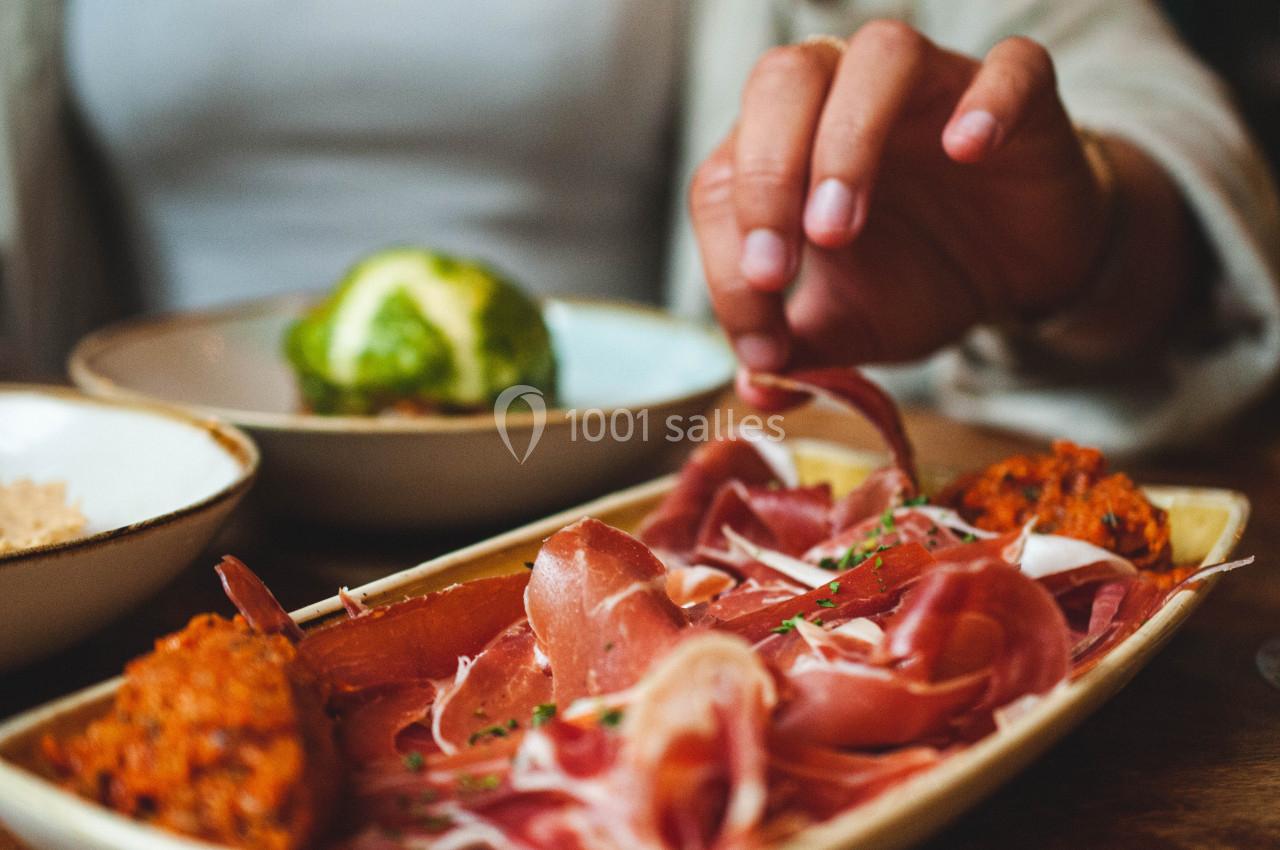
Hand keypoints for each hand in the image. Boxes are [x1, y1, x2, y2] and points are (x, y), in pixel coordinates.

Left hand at [689, 22, 1115, 407]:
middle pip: (783, 82)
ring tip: (838, 228)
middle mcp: (846, 95)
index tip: (762, 342)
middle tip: (779, 268)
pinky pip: (1010, 66)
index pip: (724, 178)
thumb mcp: (850, 328)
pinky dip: (988, 98)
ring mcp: (933, 86)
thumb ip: (799, 351)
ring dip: (847, 137)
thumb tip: (754, 388)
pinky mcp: (1022, 94)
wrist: (1021, 272)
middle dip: (765, 179)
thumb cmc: (919, 279)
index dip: (726, 263)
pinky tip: (968, 149)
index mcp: (785, 145)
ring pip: (880, 55)